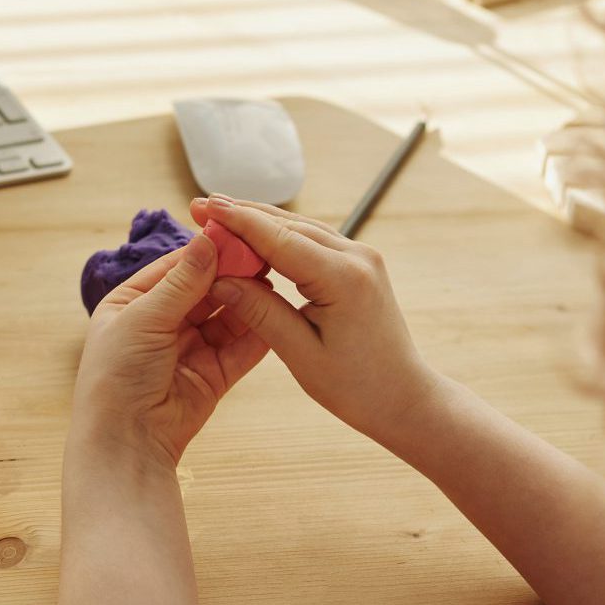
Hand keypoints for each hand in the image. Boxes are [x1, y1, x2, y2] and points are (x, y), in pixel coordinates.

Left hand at [71, 233, 271, 468]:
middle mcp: (161, 323)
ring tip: (273, 278)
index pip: (176, 268)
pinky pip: (240, 348)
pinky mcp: (213, 374)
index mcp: (133, 303)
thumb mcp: (143, 319)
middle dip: (232, 274)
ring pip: (226, 316)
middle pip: (205, 289)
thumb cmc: (116, 377)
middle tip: (263, 254)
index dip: (206, 252)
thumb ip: (180, 282)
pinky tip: (276, 312)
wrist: (126, 440)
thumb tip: (207, 241)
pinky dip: (258, 332)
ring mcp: (189, 349)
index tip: (236, 234)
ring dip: (247, 299)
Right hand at [191, 195, 443, 442]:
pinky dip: (280, 236)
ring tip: (219, 214)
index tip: (204, 207)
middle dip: (243, 214)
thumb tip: (220, 280)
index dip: (238, 221)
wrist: (404, 398)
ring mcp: (362, 258)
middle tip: (200, 206)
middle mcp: (357, 258)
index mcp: (343, 279)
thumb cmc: (356, 387)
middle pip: (289, 225)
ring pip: (301, 228)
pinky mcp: (358, 266)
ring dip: (260, 222)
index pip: (279, 239)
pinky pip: (313, 242)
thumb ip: (260, 312)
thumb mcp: (300, 354)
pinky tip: (255, 236)